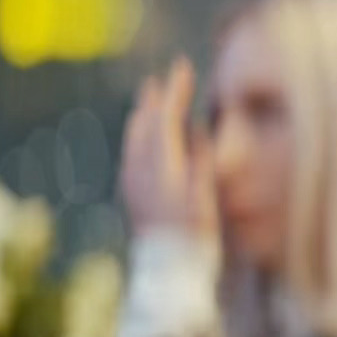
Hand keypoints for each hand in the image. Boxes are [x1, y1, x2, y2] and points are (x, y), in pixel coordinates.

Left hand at [120, 58, 217, 238]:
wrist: (167, 270)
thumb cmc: (194, 235)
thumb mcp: (206, 194)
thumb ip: (199, 158)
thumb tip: (196, 129)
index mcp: (162, 166)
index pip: (167, 117)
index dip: (176, 90)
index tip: (183, 66)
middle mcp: (140, 169)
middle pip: (145, 123)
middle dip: (155, 99)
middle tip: (161, 79)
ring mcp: (132, 182)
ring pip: (134, 137)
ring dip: (144, 116)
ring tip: (150, 102)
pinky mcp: (131, 194)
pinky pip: (132, 152)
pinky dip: (140, 136)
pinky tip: (145, 137)